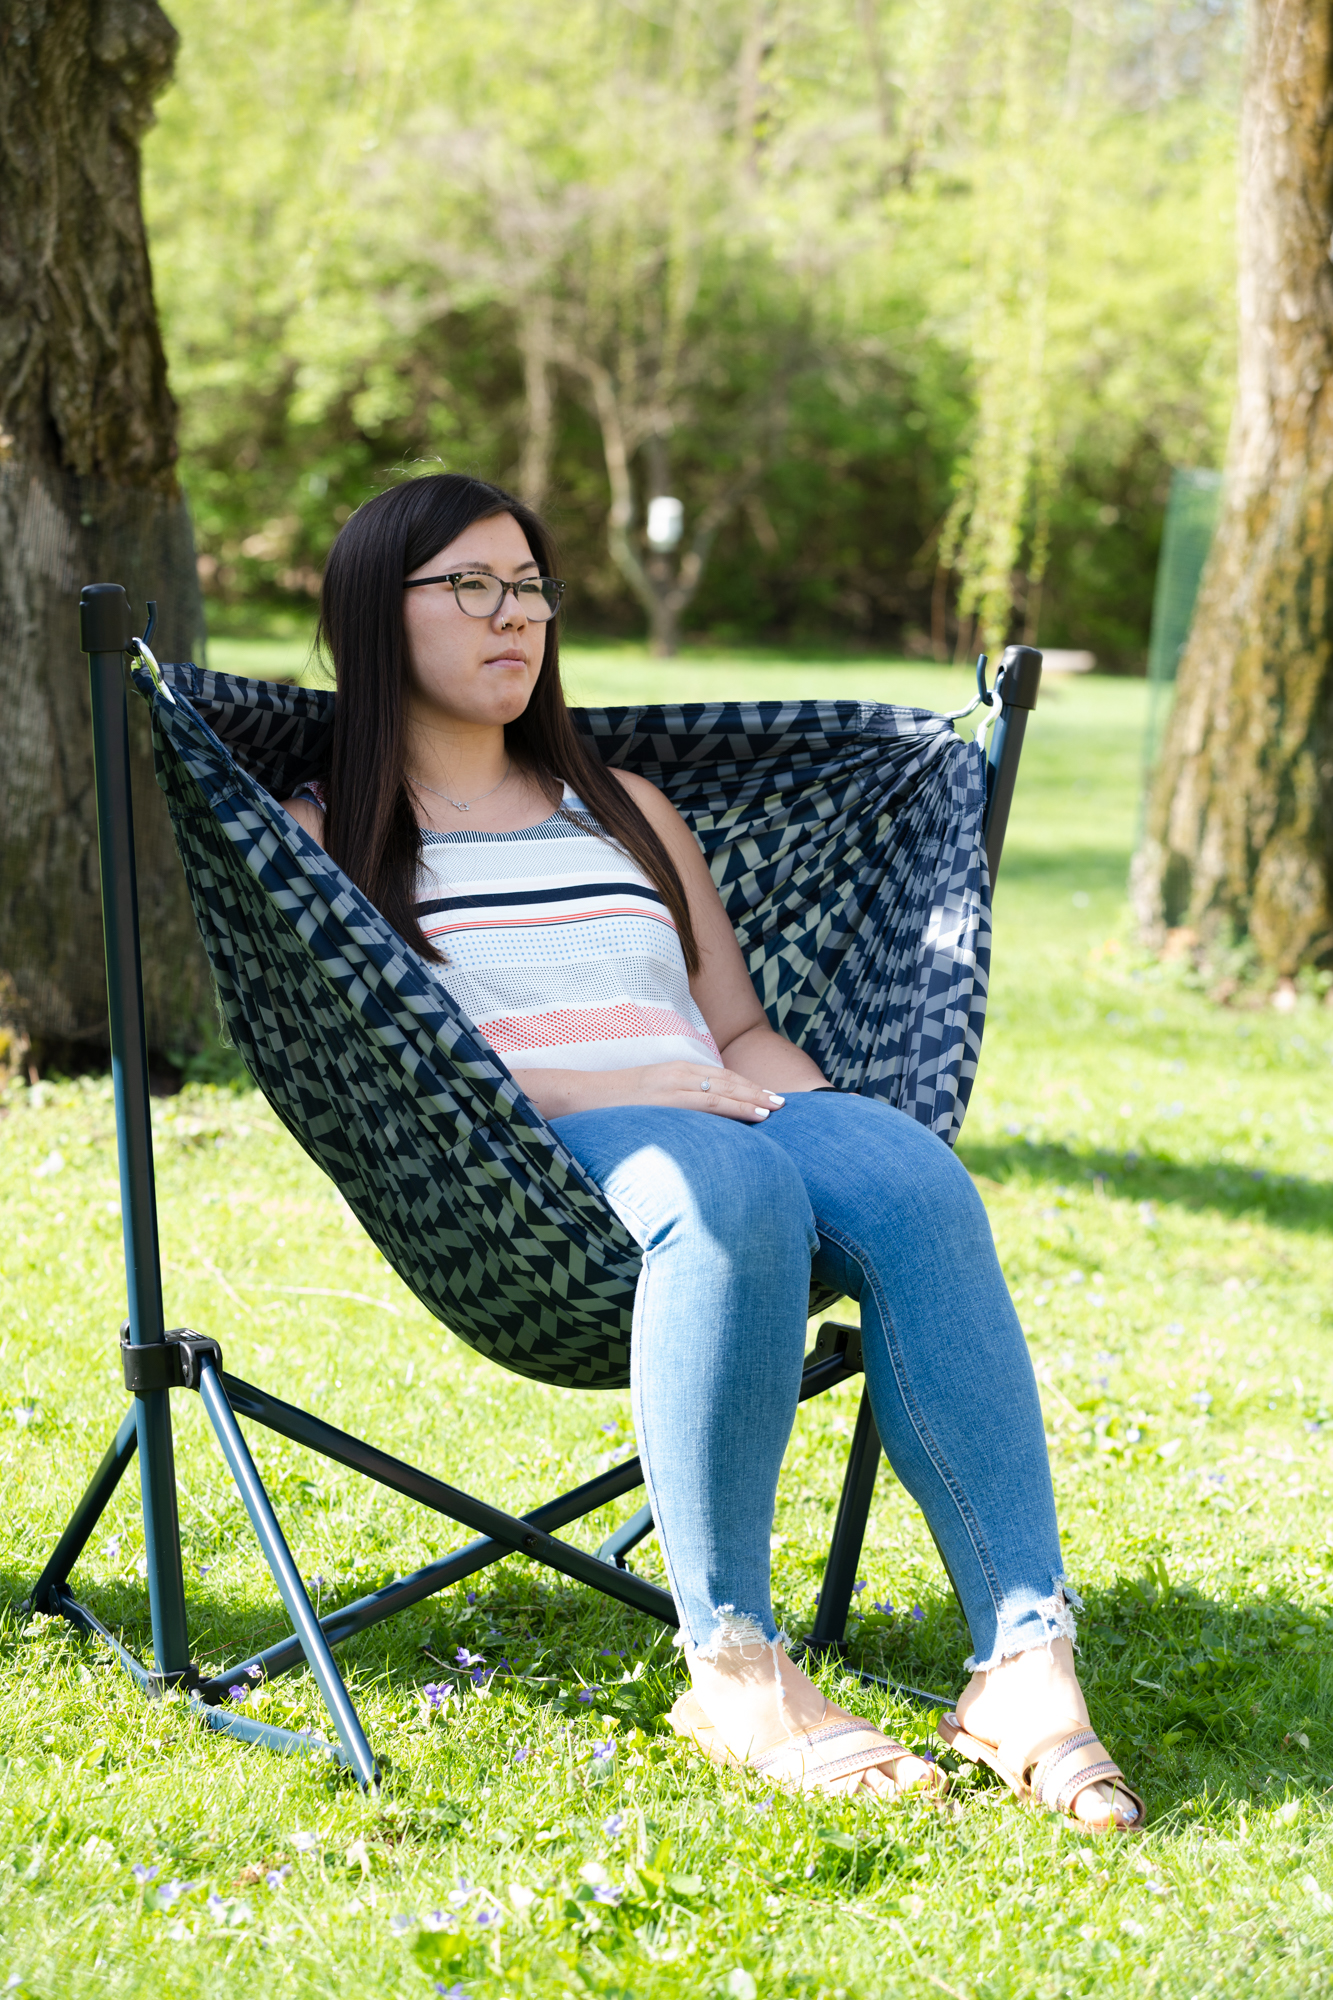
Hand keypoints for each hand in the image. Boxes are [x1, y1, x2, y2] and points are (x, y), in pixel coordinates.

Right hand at [516, 1061, 785, 1122]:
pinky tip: (755, 1115)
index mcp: (672, 1071)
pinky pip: (709, 1103)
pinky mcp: (666, 1100)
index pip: (717, 1076)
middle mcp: (677, 1074)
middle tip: (783, 1102)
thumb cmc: (608, 1104)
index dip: (744, 1086)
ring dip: (753, 1099)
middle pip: (726, 1080)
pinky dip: (736, 1107)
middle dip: (756, 1091)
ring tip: (776, 1108)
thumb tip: (685, 1121)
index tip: (765, 1096)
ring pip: (723, 1090)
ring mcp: (672, 1086)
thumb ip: (666, 1104)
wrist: (576, 1096)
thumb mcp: (643, 1099)